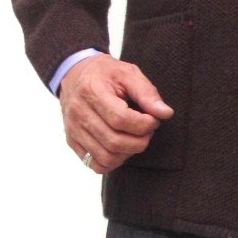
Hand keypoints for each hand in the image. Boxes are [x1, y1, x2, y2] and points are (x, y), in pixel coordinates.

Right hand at [59, 53, 173, 172]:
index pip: (121, 119)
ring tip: (135, 138)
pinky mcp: (72, 141)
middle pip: (114, 142)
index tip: (153, 119)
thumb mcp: (128, 73)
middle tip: (147, 130)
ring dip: (129, 153)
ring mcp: (73, 129)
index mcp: (92, 91)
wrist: (74, 74)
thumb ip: (147, 93)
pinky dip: (113, 162)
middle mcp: (79, 112)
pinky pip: (95, 164)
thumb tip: (165, 113)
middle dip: (140, 141)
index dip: (144, 124)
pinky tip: (122, 149)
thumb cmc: (104, 74)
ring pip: (106, 157)